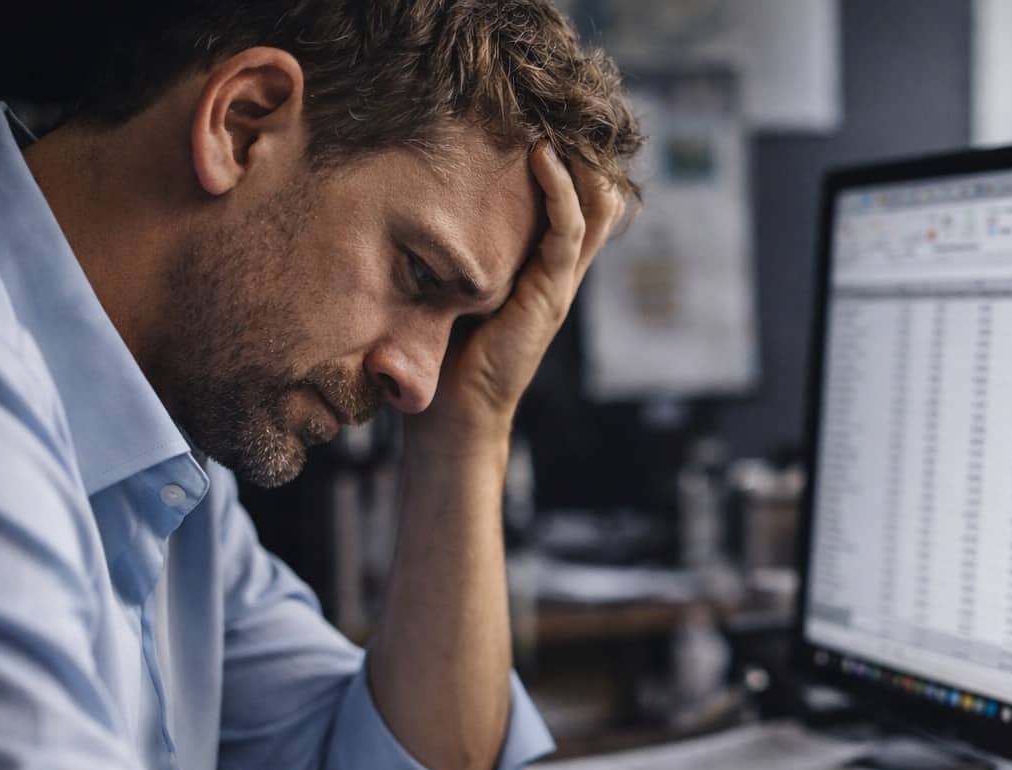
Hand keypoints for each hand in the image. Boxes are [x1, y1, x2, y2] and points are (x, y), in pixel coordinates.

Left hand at [410, 145, 625, 451]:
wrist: (450, 416)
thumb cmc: (439, 357)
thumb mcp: (445, 288)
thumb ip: (451, 252)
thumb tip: (414, 200)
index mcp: (538, 273)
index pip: (573, 207)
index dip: (568, 164)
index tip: (540, 119)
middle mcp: (557, 274)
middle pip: (597, 202)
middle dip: (584, 155)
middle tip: (557, 110)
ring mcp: (558, 284)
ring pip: (593, 209)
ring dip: (577, 162)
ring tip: (553, 120)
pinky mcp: (549, 295)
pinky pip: (567, 229)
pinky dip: (559, 190)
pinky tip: (542, 156)